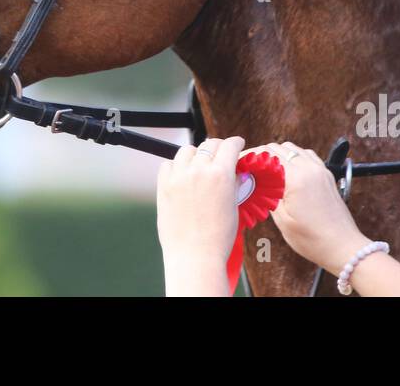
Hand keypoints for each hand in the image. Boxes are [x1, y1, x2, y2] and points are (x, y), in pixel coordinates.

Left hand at [156, 136, 243, 295]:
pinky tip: (181, 175)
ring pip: (187, 150)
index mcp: (221, 174)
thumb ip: (232, 185)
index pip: (229, 145)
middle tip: (219, 154)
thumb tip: (234, 174)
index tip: (236, 143)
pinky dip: (175, 166)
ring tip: (198, 164)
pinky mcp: (163, 185)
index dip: (235, 142)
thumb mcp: (233, 207)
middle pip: (208, 144)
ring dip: (195, 154)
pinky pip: (168, 164)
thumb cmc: (218, 238)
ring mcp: (179, 176)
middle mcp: (199, 170)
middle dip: (217, 147)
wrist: (194, 256)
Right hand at [257, 141, 368, 272]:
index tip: (240, 163)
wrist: (343, 247)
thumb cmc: (314, 239)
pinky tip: (286, 172)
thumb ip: (268, 195)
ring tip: (266, 170)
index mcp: (297, 178)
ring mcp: (320, 170)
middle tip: (249, 168)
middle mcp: (310, 168)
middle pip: (278, 148)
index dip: (250, 157)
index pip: (267, 154)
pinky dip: (293, 158)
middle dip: (261, 155)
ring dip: (277, 155)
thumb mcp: (282, 221)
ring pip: (292, 148)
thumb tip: (256, 182)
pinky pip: (306, 156)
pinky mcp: (326, 175)